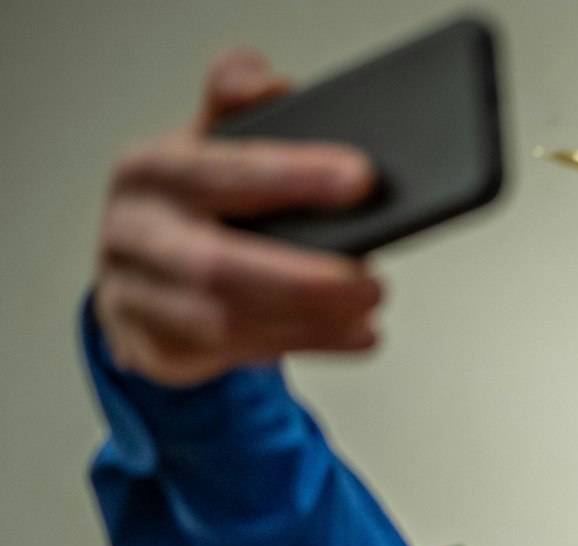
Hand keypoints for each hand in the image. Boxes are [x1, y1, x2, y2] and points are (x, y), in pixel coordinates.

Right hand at [94, 50, 383, 387]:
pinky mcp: (153, 347)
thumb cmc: (194, 202)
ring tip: (368, 311)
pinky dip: (301, 347)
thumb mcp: (214, 142)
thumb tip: (269, 84)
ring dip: (310, 323)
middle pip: (217, 265)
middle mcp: (134, 233)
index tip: (360, 180)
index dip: (290, 175)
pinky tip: (348, 336)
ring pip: (224, 322)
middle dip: (305, 280)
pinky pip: (229, 357)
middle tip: (372, 282)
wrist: (143, 270)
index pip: (218, 169)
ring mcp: (135, 296)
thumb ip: (241, 104)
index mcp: (151, 171)